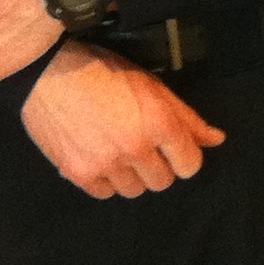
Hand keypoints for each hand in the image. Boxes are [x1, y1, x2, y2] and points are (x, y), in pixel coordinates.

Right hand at [20, 41, 226, 197]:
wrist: (47, 72)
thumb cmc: (101, 71)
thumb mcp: (150, 85)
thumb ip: (186, 117)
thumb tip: (216, 140)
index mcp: (158, 121)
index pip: (189, 165)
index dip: (183, 157)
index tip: (171, 150)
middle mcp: (135, 146)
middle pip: (162, 182)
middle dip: (156, 167)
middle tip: (139, 145)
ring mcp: (106, 163)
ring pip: (133, 190)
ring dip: (129, 174)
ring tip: (115, 148)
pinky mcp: (79, 173)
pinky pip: (104, 193)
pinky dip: (104, 180)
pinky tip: (97, 156)